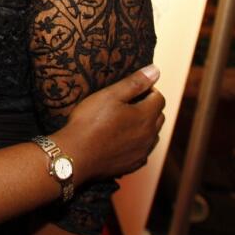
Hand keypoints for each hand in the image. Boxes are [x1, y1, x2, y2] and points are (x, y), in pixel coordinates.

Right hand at [55, 65, 165, 180]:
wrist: (75, 155)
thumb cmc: (89, 122)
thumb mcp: (110, 95)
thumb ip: (135, 82)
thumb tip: (155, 70)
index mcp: (146, 116)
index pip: (159, 98)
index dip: (147, 90)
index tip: (130, 90)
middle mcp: (149, 136)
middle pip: (158, 116)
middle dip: (147, 107)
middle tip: (125, 103)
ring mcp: (142, 152)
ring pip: (151, 135)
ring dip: (143, 126)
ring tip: (122, 121)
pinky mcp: (133, 164)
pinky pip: (142, 150)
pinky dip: (136, 143)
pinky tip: (120, 140)